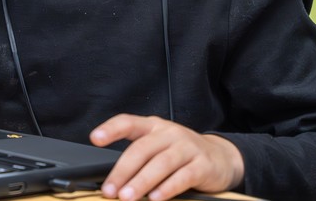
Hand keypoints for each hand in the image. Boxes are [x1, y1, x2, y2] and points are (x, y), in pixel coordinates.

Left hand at [89, 114, 244, 200]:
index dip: (111, 129)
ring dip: (142, 182)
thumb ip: (139, 157)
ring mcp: (187, 147)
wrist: (221, 158)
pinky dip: (168, 188)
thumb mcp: (159, 147)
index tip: (95, 138)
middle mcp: (170, 133)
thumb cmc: (181, 153)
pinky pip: (183, 176)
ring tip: (128, 197)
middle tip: (110, 190)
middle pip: (142, 149)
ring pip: (161, 163)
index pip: (129, 122)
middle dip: (123, 171)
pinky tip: (156, 198)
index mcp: (154, 126)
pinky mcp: (202, 164)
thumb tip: (113, 180)